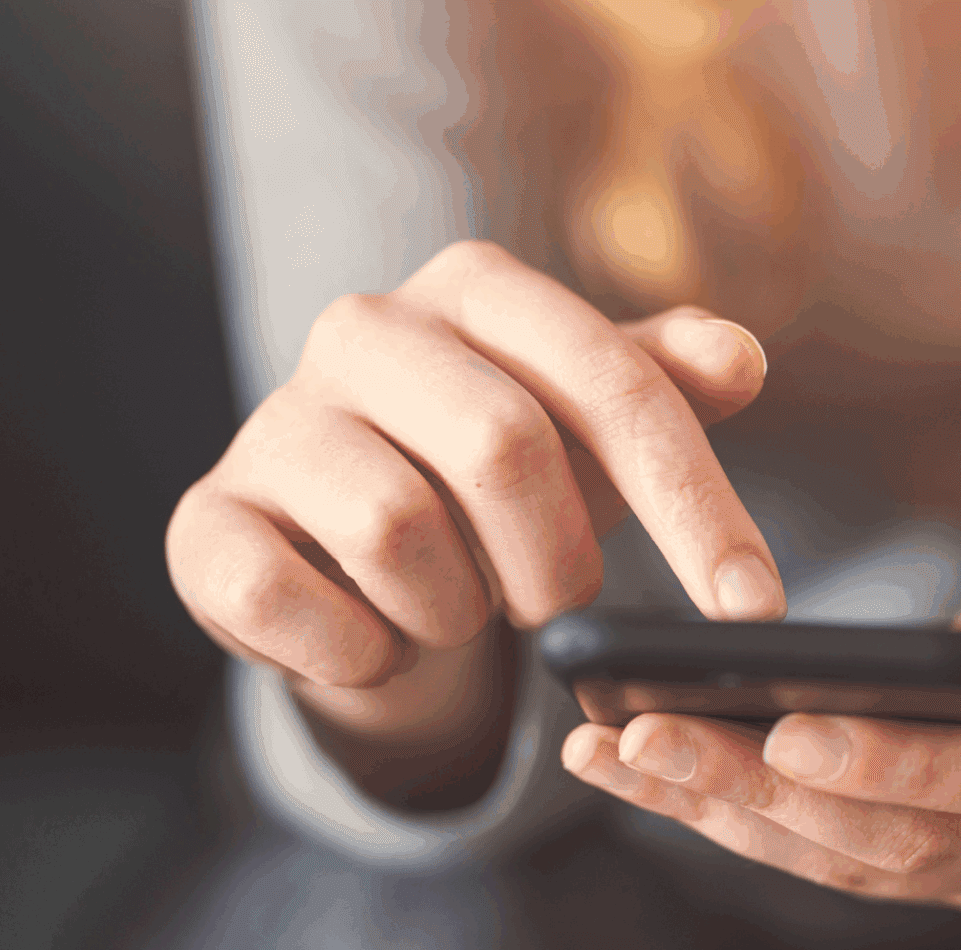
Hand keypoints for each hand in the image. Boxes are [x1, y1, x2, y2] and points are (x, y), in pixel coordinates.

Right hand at [165, 240, 780, 802]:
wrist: (347, 551)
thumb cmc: (497, 477)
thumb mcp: (596, 428)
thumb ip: (669, 387)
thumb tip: (740, 358)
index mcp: (477, 287)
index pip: (614, 386)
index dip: (696, 506)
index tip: (754, 610)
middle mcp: (363, 328)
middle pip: (504, 450)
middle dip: (557, 562)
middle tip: (551, 602)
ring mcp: (272, 423)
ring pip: (397, 530)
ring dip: (455, 609)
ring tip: (452, 605)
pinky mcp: (205, 523)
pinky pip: (290, 603)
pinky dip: (361, 651)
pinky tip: (374, 639)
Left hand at [561, 433, 960, 911]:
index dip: (901, 765)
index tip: (788, 730)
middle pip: (912, 840)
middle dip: (769, 795)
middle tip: (644, 740)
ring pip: (859, 863)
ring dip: (732, 817)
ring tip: (614, 756)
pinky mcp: (950, 853)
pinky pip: (838, 853)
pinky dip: (743, 817)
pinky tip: (650, 772)